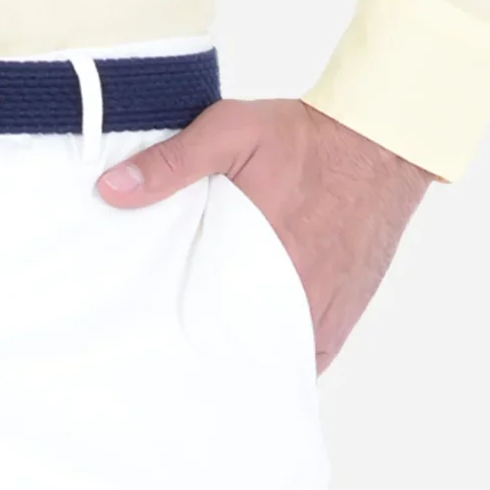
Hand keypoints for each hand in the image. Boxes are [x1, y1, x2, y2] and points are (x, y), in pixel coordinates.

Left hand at [95, 97, 437, 370]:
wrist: (378, 142)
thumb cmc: (304, 137)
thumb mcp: (230, 130)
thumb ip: (171, 162)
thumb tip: (111, 191)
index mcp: (261, 256)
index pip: (207, 322)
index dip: (177, 337)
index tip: (148, 340)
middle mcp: (297, 296)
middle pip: (239, 349)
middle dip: (206, 352)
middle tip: (169, 351)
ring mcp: (324, 311)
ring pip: (273, 359)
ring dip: (243, 357)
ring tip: (205, 356)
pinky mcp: (344, 315)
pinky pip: (307, 358)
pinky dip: (279, 358)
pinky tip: (251, 351)